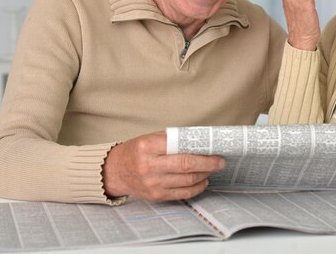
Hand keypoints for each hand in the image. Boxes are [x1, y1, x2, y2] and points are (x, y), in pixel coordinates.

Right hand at [102, 131, 224, 200]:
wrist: (115, 171)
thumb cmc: (136, 151)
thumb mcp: (150, 139)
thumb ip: (173, 140)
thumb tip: (201, 142)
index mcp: (148, 147)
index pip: (181, 149)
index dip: (202, 151)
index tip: (215, 150)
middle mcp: (149, 166)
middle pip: (187, 166)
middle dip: (208, 164)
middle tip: (220, 162)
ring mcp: (152, 183)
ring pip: (187, 181)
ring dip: (204, 175)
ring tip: (212, 169)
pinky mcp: (156, 196)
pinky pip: (182, 193)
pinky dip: (196, 188)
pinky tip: (202, 181)